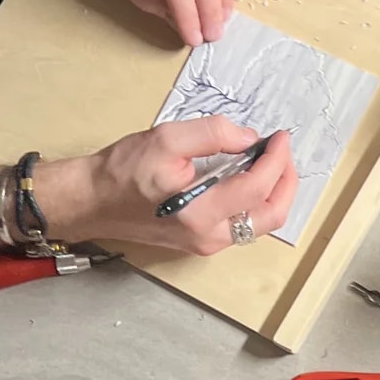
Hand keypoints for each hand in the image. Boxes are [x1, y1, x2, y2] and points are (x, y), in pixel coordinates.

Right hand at [40, 119, 297, 256]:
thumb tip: (249, 138)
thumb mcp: (164, 139)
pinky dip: (257, 201)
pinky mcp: (203, 244)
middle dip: (286, 182)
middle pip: (271, 216)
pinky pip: (244, 225)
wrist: (93, 202)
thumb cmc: (122, 171)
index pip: (257, 188)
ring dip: (274, 192)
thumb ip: (211, 134)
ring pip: (261, 224)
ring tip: (271, 162)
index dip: (276, 160)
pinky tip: (252, 177)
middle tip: (283, 152)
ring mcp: (207, 245)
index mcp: (199, 214)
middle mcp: (209, 237)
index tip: (280, 137)